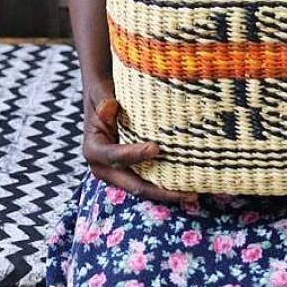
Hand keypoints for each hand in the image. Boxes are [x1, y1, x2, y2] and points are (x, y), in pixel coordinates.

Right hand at [83, 95, 198, 208]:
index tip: (155, 148)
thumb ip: (103, 101)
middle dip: (159, 190)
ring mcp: (119, 172)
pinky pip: (149, 180)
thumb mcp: (99, 93)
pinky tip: (186, 186)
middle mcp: (104, 168)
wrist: (102, 98)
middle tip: (186, 193)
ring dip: (166, 192)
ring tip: (192, 194)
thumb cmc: (102, 93)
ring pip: (144, 188)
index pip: (114, 156)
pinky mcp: (131, 171)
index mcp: (94, 150)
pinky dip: (165, 184)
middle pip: (133, 184)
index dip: (134, 154)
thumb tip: (108, 107)